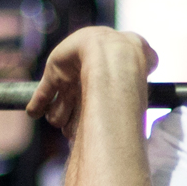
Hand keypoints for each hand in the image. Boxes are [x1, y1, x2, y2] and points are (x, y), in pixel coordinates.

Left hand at [28, 27, 157, 138]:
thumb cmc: (131, 59)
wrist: (113, 54)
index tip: (90, 128)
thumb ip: (149, 60)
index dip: (90, 116)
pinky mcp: (53, 73)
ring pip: (59, 105)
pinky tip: (33, 112)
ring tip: (60, 121)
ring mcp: (70, 76)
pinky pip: (41, 92)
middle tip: (75, 131)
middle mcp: (87, 79)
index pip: (94, 99)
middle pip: (76, 107)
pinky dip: (36, 104)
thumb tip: (153, 60)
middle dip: (73, 121)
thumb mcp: (148, 59)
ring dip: (58, 116)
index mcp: (104, 76)